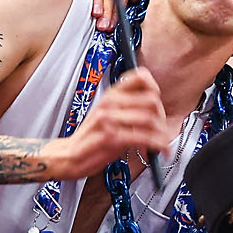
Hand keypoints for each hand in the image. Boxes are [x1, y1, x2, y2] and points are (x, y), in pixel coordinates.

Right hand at [46, 68, 169, 179]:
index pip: (140, 77)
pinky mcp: (111, 137)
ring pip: (150, 119)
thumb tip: (155, 107)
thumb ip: (129, 108)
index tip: (158, 102)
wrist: (69, 155)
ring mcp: (109, 119)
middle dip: (162, 117)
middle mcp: (110, 103)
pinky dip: (158, 145)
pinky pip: (143, 138)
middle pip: (151, 100)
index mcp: (111, 95)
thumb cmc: (92, 138)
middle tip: (162, 128)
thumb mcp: (109, 115)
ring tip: (163, 141)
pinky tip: (161, 149)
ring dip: (162, 133)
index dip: (155, 88)